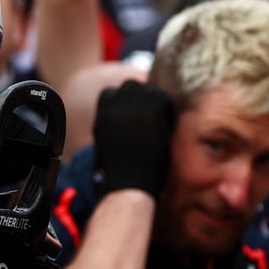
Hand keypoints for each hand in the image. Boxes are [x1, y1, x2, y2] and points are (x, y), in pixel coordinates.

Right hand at [93, 80, 174, 197]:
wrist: (129, 183)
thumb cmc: (120, 173)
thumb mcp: (107, 144)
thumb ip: (113, 125)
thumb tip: (126, 119)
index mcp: (100, 117)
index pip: (110, 92)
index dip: (125, 101)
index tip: (135, 115)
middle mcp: (112, 108)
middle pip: (129, 85)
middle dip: (141, 96)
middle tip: (152, 116)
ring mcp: (130, 107)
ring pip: (147, 88)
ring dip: (155, 100)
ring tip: (160, 120)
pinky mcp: (150, 111)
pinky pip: (164, 98)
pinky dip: (168, 110)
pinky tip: (166, 125)